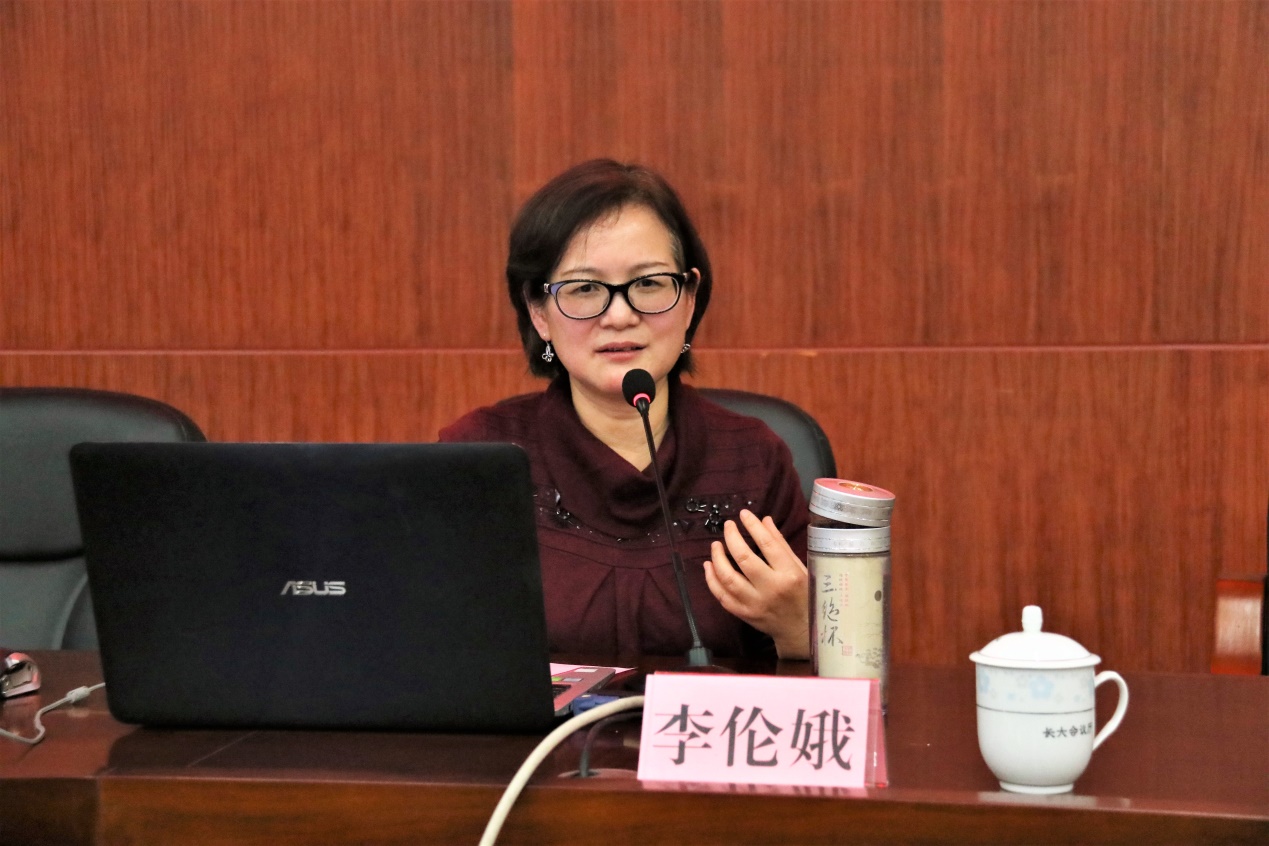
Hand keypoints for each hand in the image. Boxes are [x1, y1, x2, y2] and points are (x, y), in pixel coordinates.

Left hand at [702, 509, 809, 659]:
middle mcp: (771, 588)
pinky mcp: (744, 614)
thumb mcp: (800, 568)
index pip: (768, 544)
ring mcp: (755, 603)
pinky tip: (709, 566)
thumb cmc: (804, 594)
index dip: (753, 526)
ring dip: (718, 558)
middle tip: (728, 526)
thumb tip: (764, 521)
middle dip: (732, 538)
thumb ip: (781, 544)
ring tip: (716, 545)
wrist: (801, 630)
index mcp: (789, 574)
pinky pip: (722, 596)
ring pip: (728, 578)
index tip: (744, 514)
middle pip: (744, 559)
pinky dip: (712, 580)